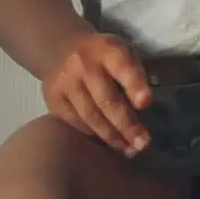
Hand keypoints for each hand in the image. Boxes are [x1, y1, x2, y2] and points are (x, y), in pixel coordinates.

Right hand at [41, 32, 152, 157]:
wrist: (60, 49)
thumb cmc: (103, 56)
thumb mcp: (122, 52)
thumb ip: (134, 75)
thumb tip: (143, 106)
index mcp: (108, 49)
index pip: (123, 67)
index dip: (135, 85)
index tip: (146, 103)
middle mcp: (84, 65)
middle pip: (106, 99)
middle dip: (127, 124)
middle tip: (143, 144)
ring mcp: (65, 83)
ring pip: (90, 116)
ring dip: (111, 136)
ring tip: (129, 149)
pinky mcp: (53, 100)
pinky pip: (76, 122)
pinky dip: (94, 134)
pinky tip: (108, 143)